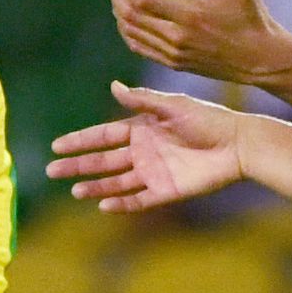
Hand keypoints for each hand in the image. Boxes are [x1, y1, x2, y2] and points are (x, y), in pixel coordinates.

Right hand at [47, 82, 246, 210]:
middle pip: (103, 161)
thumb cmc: (209, 119)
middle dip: (78, 166)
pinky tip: (103, 206)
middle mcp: (143, 152)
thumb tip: (113, 86)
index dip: (80, 140)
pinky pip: (138, 201)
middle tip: (52, 171)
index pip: (103, 136)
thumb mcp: (173, 106)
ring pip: (116, 183)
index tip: (57, 146)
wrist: (239, 144)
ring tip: (75, 191)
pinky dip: (121, 204)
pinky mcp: (166, 192)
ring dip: (95, 187)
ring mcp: (153, 173)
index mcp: (141, 129)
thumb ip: (143, 100)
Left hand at [92, 0, 291, 83]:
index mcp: (190, 15)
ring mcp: (174, 53)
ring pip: (131, 31)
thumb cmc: (255, 19)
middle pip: (129, 14)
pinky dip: (127, 30)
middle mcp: (177, 37)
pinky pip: (140, 46)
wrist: (263, 61)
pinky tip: (125, 17)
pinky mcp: (174, 63)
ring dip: (118, 10)